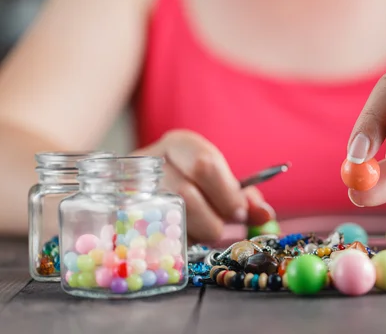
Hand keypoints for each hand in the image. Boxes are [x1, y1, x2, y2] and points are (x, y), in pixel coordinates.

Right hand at [133, 130, 273, 242]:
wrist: (141, 190)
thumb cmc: (191, 186)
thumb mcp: (218, 182)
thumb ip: (242, 198)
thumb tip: (265, 215)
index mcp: (179, 144)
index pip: (205, 164)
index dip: (228, 194)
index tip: (241, 213)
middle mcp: (150, 161)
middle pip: (187, 195)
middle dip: (213, 219)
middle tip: (222, 228)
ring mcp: (129, 189)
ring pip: (169, 220)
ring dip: (193, 234)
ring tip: (201, 231)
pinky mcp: (118, 217)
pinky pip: (152, 239)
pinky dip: (174, 244)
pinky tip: (181, 239)